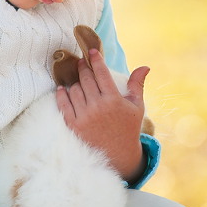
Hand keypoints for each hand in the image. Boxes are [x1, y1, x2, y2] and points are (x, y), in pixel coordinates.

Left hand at [56, 48, 149, 181]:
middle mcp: (98, 106)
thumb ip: (137, 84)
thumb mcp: (136, 106)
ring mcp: (85, 116)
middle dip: (83, 68)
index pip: (102, 73)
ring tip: (78, 81)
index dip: (95, 59)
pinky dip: (61, 94)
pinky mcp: (74, 125)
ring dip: (75, 82)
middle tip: (81, 63)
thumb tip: (145, 66)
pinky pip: (63, 104)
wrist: (118, 155)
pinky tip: (62, 89)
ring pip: (74, 89)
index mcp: (114, 99)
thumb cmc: (128, 128)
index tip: (91, 51)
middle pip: (86, 79)